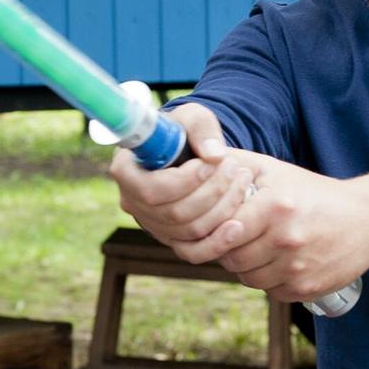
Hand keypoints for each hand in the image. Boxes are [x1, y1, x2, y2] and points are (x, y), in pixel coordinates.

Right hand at [108, 103, 256, 246]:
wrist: (185, 150)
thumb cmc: (182, 130)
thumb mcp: (191, 116)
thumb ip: (201, 129)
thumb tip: (215, 154)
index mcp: (126, 171)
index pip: (152, 189)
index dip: (186, 181)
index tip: (212, 162)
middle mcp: (132, 202)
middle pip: (173, 213)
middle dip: (211, 192)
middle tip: (235, 169)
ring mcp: (151, 224)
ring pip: (188, 231)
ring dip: (221, 208)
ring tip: (242, 182)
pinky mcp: (171, 238)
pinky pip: (194, 251)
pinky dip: (218, 241)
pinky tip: (239, 226)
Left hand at [174, 151, 368, 304]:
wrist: (366, 221)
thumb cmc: (314, 193)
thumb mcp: (277, 169)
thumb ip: (235, 163)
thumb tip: (200, 158)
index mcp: (276, 207)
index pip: (224, 230)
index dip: (219, 229)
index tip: (226, 223)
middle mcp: (287, 239)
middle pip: (233, 258)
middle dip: (231, 250)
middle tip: (240, 238)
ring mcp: (298, 268)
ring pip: (249, 279)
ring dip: (248, 267)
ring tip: (261, 249)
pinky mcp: (307, 289)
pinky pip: (271, 291)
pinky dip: (270, 280)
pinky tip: (280, 262)